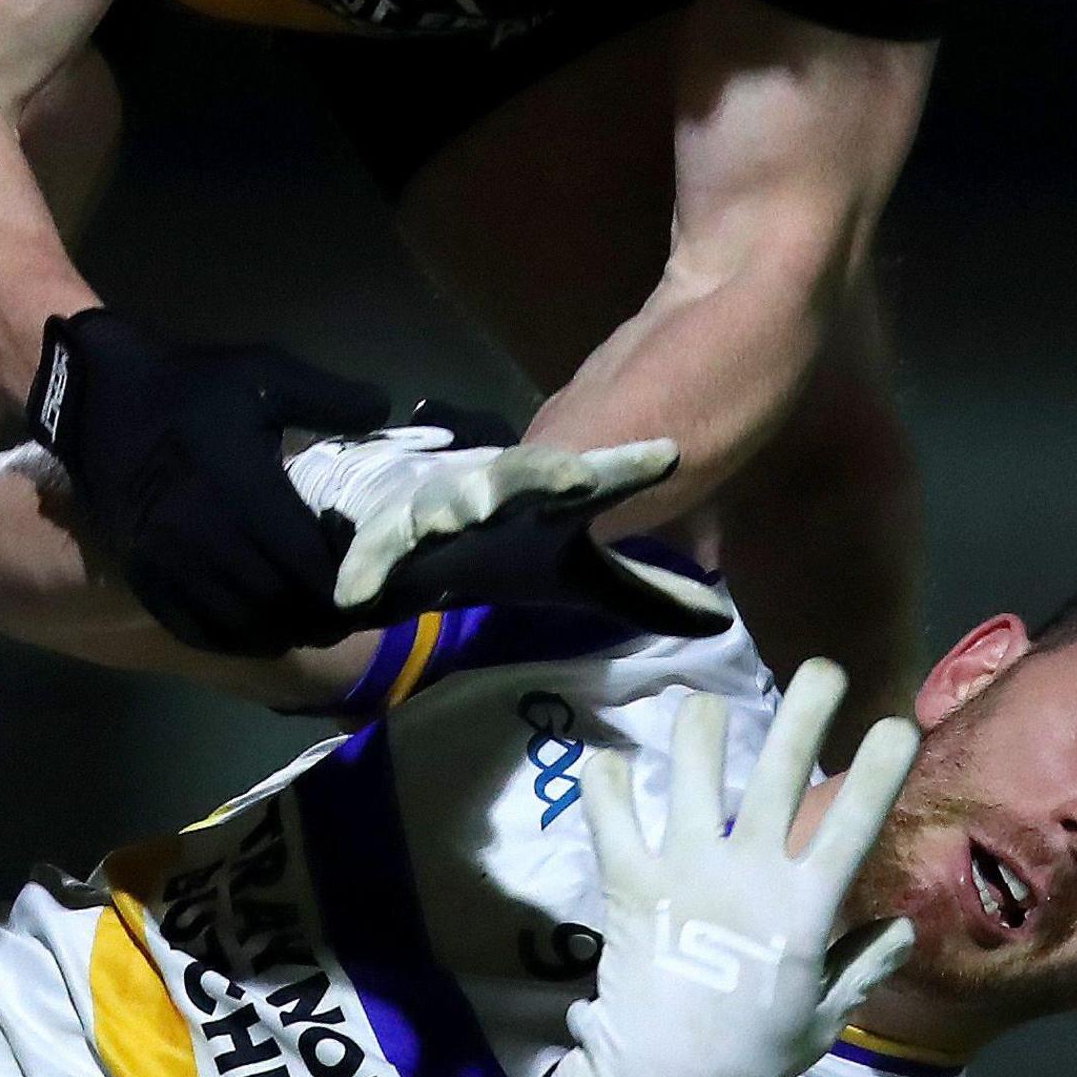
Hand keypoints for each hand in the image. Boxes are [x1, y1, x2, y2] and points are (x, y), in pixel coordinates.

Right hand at [27, 307, 391, 655]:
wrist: (99, 400)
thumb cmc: (190, 388)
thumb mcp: (263, 372)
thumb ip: (328, 397)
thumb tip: (384, 411)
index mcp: (243, 491)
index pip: (310, 566)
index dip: (348, 587)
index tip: (372, 584)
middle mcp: (206, 539)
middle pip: (282, 607)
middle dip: (323, 616)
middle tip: (349, 610)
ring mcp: (171, 566)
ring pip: (243, 628)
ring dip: (284, 632)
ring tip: (309, 621)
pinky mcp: (145, 577)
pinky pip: (198, 631)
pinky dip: (237, 639)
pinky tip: (259, 627)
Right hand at [283, 427, 730, 636]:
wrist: (420, 536)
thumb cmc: (510, 549)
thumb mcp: (582, 574)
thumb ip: (646, 591)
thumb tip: (719, 618)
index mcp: (551, 498)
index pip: (602, 476)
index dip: (631, 467)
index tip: (669, 457)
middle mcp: (498, 493)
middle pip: (524, 476)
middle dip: (541, 474)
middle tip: (572, 478)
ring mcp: (442, 508)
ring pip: (448, 501)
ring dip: (452, 507)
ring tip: (457, 517)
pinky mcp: (392, 537)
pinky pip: (380, 553)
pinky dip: (368, 568)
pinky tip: (358, 591)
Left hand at [540, 660, 916, 1076]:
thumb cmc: (751, 1056)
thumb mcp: (823, 1018)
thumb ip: (862, 965)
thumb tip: (900, 926)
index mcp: (803, 908)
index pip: (852, 826)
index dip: (877, 770)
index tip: (897, 723)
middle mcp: (746, 873)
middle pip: (780, 775)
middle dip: (803, 712)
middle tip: (821, 668)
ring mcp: (682, 869)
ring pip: (691, 773)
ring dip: (701, 726)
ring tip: (706, 702)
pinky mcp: (628, 880)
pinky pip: (610, 815)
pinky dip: (607, 781)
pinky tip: (609, 760)